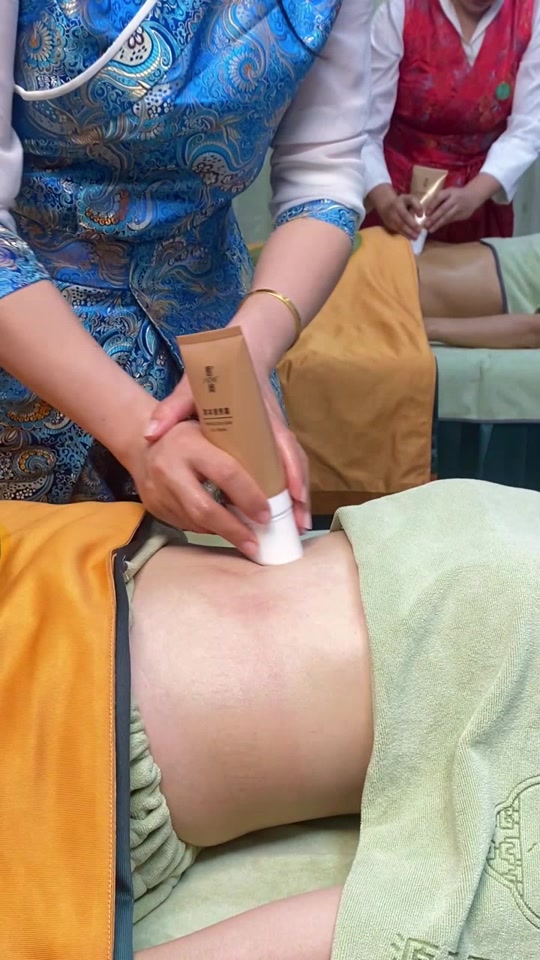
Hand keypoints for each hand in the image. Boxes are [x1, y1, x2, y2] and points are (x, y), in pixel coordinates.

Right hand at [128, 415, 271, 556]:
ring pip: (195, 522)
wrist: (141, 440)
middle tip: (255, 543)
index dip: (250, 497)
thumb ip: (240, 444)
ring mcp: (158, 490)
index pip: (227, 473)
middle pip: (206, 509)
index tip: (267, 513)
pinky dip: (206, 528)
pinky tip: (221, 527)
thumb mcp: (211, 425)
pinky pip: (185, 524)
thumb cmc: (190, 432)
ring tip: (244, 540)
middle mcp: (169, 467)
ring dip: (222, 533)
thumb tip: (282, 478)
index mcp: (189, 443)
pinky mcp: (153, 506)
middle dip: (234, 530)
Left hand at [144, 372, 310, 537]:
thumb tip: (150, 433)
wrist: (239, 353)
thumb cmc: (215, 372)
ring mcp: (276, 432)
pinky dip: (291, 488)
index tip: (291, 495)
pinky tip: (290, 510)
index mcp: (258, 413)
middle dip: (300, 493)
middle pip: (294, 461)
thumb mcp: (191, 388)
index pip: (281, 443)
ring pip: (295, 466)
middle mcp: (273, 425)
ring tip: (299, 526)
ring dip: (299, 496)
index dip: (289, 470)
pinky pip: (288, 466)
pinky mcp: (274, 439)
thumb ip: (172, 409)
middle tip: (300, 524)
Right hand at [377, 192, 424, 240]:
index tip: (421, 216)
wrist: (386, 206)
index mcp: (402, 200)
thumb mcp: (410, 200)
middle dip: (412, 225)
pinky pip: (396, 230)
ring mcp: (390, 217)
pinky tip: (409, 238)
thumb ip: (416, 206)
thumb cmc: (403, 203)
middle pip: (404, 217)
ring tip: (415, 237)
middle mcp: (395, 208)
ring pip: (399, 225)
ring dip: (408, 232)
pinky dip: (404, 234)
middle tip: (419, 231)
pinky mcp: (388, 224)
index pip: (410, 202)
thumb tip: (420, 215)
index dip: (417, 208)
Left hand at [425, 186, 479, 232]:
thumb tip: (428, 212)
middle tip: (426, 225)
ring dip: (438, 224)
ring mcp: (460, 207)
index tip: (426, 214)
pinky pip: (452, 220)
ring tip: (430, 230)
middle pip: (443, 209)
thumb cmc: (456, 194)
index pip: (439, 197)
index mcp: (450, 191)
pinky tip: (437, 228)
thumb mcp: (448, 192)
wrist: (473, 195)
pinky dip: (444, 224)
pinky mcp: (463, 214)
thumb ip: (439, 200)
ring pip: (448, 217)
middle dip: (434, 218)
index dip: (432, 205)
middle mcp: (455, 199)